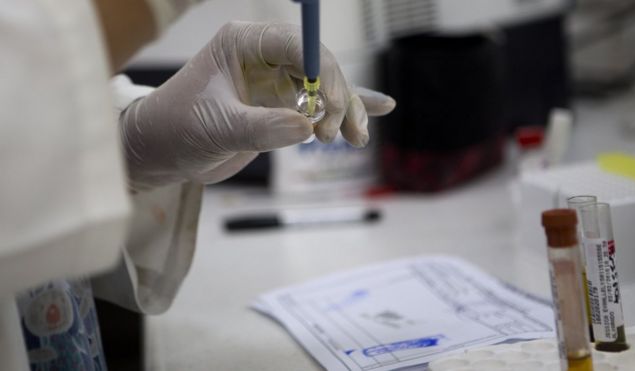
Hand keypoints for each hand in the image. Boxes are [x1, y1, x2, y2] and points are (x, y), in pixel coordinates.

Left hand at [120, 22, 395, 189]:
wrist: (159, 153)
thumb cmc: (175, 130)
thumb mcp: (216, 127)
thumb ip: (261, 127)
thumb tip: (307, 127)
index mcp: (244, 43)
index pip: (297, 45)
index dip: (322, 72)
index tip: (332, 106)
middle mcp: (264, 57)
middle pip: (318, 67)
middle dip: (336, 99)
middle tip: (335, 134)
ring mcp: (275, 83)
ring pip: (324, 90)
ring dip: (346, 112)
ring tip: (356, 140)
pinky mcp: (280, 108)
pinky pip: (320, 106)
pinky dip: (346, 109)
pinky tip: (379, 109)